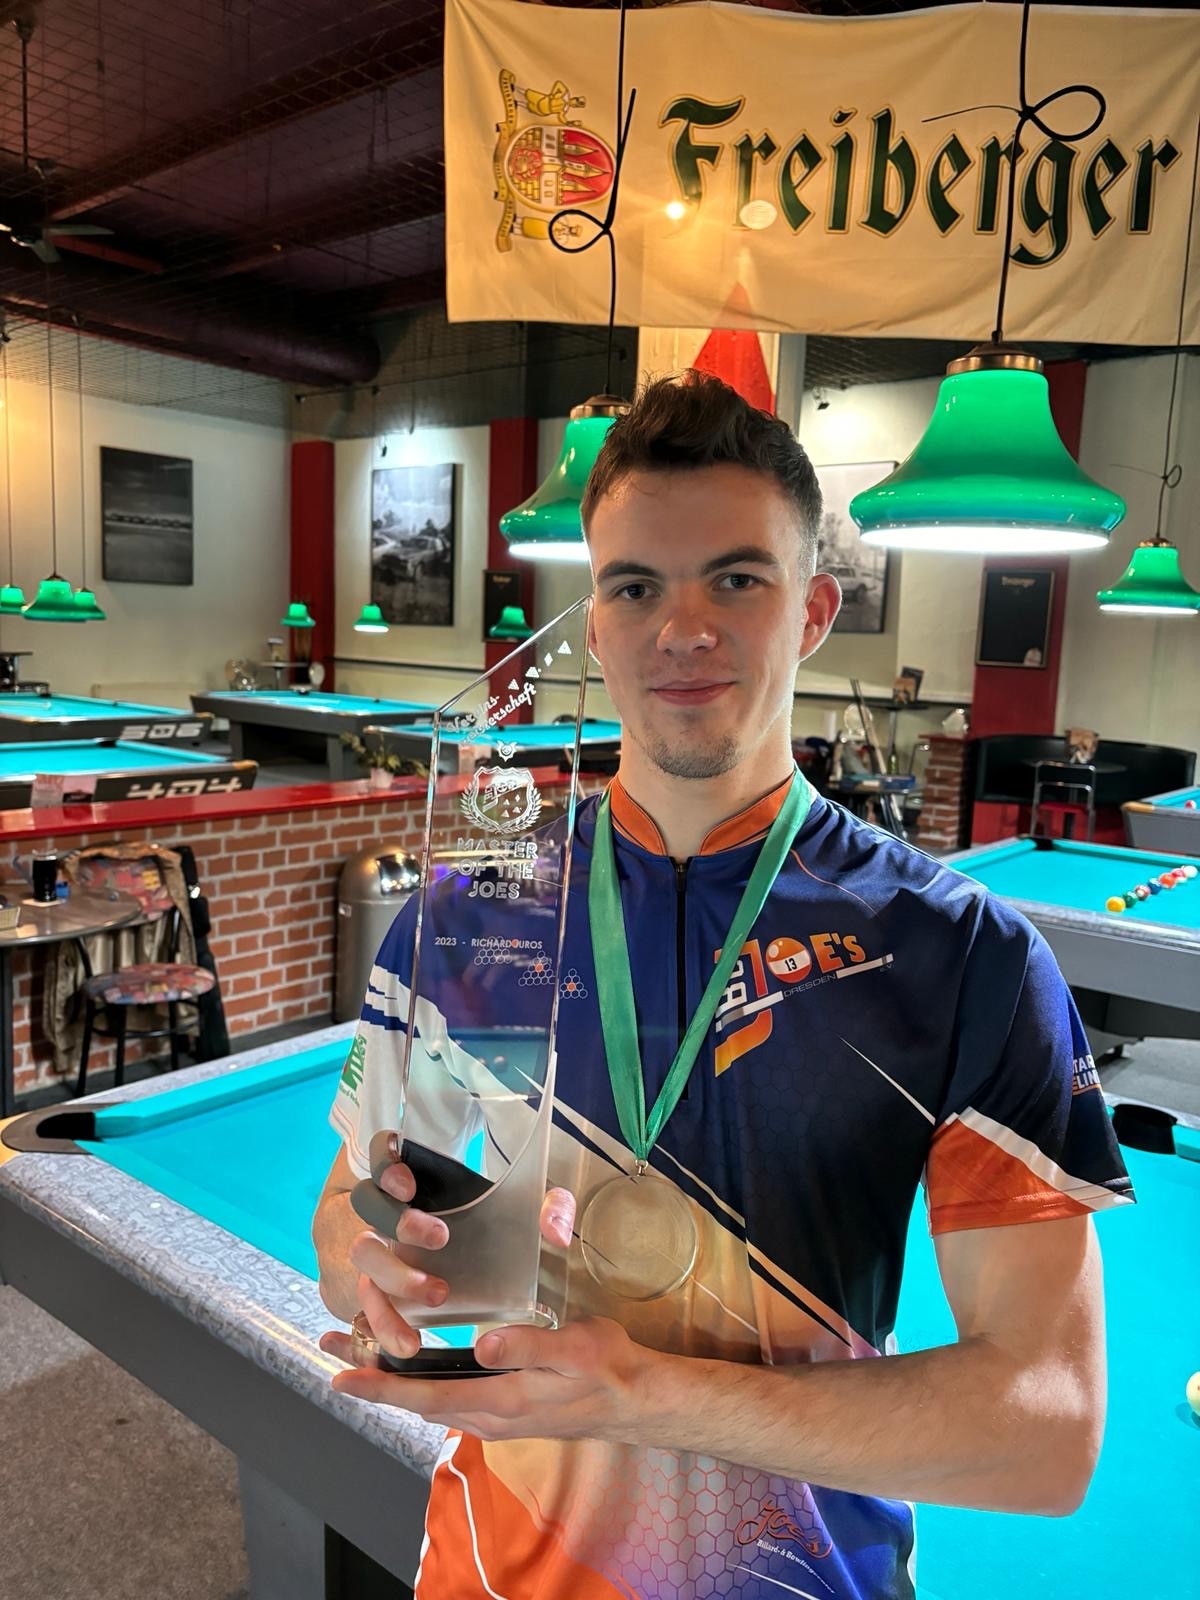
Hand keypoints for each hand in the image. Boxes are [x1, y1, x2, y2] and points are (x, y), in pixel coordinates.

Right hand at [318, 1131, 576, 1364]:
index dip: (387, 1167)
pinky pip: (366, 1312)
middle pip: (369, 1208)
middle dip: (398, 1222)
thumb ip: (553, 1210)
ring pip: (365, 1264)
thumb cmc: (508, 1226)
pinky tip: (407, 1345)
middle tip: (441, 1240)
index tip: (410, 1184)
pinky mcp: (386, 1296)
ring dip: (391, 1288)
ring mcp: (384, 1257)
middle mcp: (392, 1217)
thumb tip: (554, 1234)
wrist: (498, 1269)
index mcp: (418, 1184)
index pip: (385, 1159)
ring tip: (433, 1308)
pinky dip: (379, 1329)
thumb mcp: (536, 1211)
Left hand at [324, 1315, 658, 1445]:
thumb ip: (527, 1346)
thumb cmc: (609, 1368)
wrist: (638, 1402)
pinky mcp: (506, 1411)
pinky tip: (413, 1367)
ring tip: (358, 1355)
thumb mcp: (575, 1347)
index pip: (428, 1398)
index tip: (340, 1380)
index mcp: (503, 1401)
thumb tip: (483, 1344)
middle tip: (331, 1350)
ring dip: (393, 1383)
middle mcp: (491, 1417)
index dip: (382, 1389)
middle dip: (372, 1381)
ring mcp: (497, 1418)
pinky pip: (451, 1401)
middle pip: (418, 1403)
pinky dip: (420, 1384)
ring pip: (432, 1403)